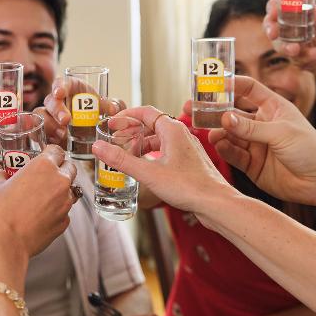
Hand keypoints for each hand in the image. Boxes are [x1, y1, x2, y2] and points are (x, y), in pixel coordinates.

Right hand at [0, 145, 77, 258]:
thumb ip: (3, 176)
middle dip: (60, 170)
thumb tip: (2, 175)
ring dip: (61, 191)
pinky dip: (56, 211)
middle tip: (46, 176)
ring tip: (43, 198)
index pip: (57, 151)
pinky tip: (41, 216)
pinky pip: (65, 211)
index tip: (46, 157)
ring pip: (71, 191)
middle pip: (70, 168)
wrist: (3, 244)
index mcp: (43, 166)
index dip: (51, 153)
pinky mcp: (64, 222)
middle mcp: (59, 182)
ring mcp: (65, 204)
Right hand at [38, 77, 125, 145]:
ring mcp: (51, 116)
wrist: (95, 134)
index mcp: (72, 89)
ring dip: (49, 124)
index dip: (60, 86)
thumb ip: (113, 105)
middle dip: (56, 109)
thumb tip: (113, 108)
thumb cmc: (98, 115)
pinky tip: (54, 142)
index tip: (60, 93)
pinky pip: (38, 131)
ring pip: (41, 115)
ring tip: (62, 135)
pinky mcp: (48, 131)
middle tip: (66, 120)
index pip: (63, 83)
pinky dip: (42, 136)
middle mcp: (59, 101)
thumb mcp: (109, 108)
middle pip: (51, 100)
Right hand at [92, 107, 231, 215]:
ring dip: (141, 143)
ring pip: (159, 139)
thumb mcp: (148, 172)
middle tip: (115, 139)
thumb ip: (121, 160)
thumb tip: (98, 147)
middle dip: (131, 131)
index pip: (145, 112)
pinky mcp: (189, 162)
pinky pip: (166, 151)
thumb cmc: (189, 187)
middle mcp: (181, 135)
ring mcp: (186, 148)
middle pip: (151, 125)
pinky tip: (144, 167)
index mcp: (173, 130)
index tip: (111, 123)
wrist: (216, 204)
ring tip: (126, 154)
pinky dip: (151, 154)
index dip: (126, 116)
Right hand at [206, 76, 315, 206]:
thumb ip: (251, 127)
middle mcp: (261, 124)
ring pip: (228, 134)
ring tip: (206, 131)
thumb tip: (224, 118)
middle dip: (211, 109)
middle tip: (191, 107)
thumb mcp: (281, 132)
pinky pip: (233, 153)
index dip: (230, 85)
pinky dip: (224, 149)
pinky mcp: (251, 163)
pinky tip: (219, 145)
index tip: (212, 84)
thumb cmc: (311, 149)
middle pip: (231, 112)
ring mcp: (255, 143)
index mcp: (272, 107)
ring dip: (216, 131)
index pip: (248, 89)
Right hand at [263, 0, 315, 95]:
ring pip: (279, 43)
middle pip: (274, 23)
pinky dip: (303, 57)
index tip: (274, 10)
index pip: (284, 2)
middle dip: (270, 27)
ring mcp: (297, 42)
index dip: (275, 5)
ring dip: (284, 46)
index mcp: (306, 9)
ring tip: (295, 50)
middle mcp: (297, 25)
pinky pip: (294, 59)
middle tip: (273, 33)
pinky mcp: (300, 58)